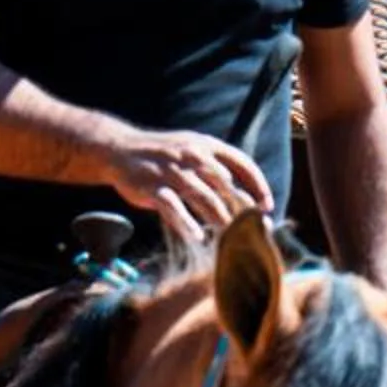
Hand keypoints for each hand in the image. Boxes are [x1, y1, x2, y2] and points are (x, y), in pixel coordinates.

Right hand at [103, 129, 273, 231]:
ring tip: (232, 240)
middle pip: (227, 186)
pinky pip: (174, 208)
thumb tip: (247, 196)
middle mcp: (192, 156)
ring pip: (204, 198)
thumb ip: (218, 169)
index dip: (259, 186)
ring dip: (221, 220)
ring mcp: (172, 172)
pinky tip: (197, 238)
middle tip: (255, 231)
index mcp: (207, 146)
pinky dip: (187, 224)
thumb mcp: (193, 150)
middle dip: (243, 210)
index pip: (243, 164)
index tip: (267, 207)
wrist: (119, 148)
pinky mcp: (152, 187)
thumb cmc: (164, 156)